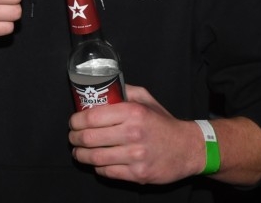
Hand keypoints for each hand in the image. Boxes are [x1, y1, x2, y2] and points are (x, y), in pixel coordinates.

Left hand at [68, 85, 203, 184]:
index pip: (92, 117)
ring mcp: (136, 156)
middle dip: (74, 139)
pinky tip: (96, 162)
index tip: (73, 122)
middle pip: (89, 138)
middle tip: (72, 138)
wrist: (188, 149)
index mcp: (133, 112)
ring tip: (78, 152)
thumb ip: (125, 91)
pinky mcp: (138, 174)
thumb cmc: (164, 123)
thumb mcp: (147, 100)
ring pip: (95, 158)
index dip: (76, 121)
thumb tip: (103, 86)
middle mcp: (133, 133)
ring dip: (81, 155)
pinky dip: (97, 167)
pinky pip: (107, 172)